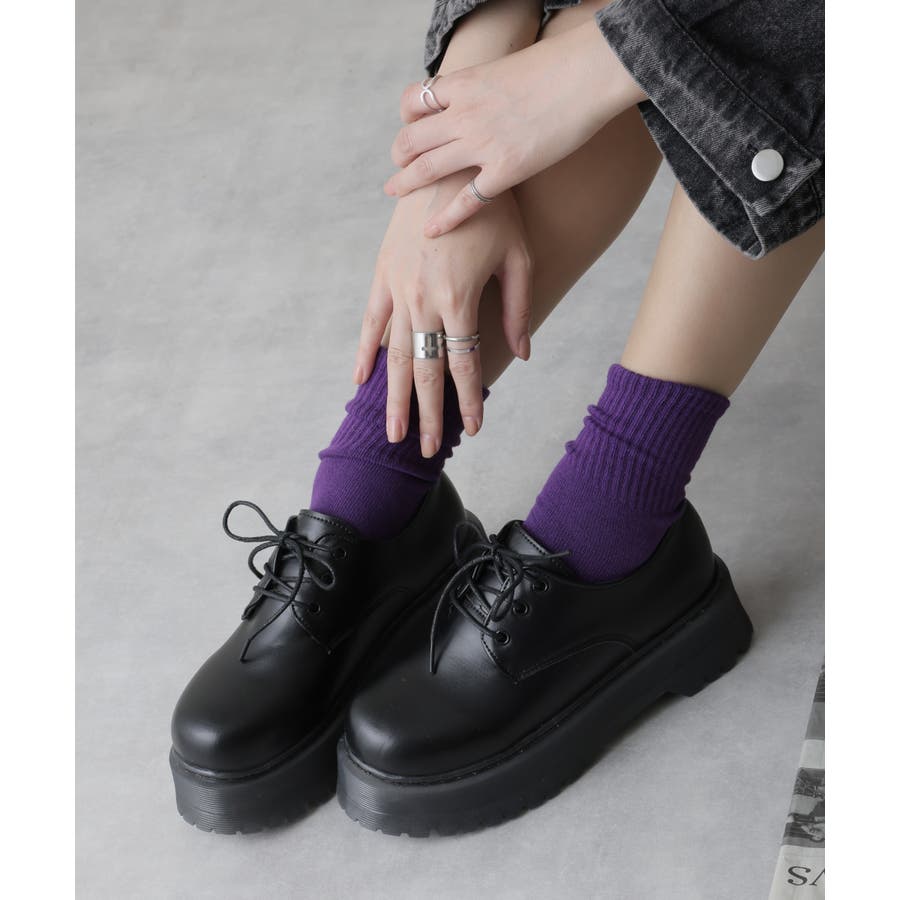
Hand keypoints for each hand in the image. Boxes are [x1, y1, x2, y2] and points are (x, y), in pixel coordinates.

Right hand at [354, 170, 532, 456]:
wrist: (448, 161)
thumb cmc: (493, 208)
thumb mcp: (519, 256)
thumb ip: (517, 309)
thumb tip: (523, 355)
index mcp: (459, 298)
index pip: (464, 364)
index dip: (469, 401)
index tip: (473, 430)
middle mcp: (423, 299)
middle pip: (425, 371)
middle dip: (427, 414)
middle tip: (424, 451)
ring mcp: (398, 288)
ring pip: (395, 355)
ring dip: (393, 397)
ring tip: (391, 432)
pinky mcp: (382, 274)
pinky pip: (370, 322)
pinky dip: (365, 353)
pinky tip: (362, 382)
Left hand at [384, 19, 644, 234]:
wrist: (586, 73)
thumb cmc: (558, 66)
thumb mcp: (508, 68)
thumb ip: (489, 87)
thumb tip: (489, 95)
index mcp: (464, 84)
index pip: (415, 101)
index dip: (406, 117)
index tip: (410, 128)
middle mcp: (464, 115)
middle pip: (412, 138)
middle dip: (399, 155)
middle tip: (397, 168)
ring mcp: (482, 144)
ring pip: (427, 168)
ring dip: (405, 182)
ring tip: (394, 192)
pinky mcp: (505, 170)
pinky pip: (466, 201)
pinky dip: (444, 218)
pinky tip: (430, 230)